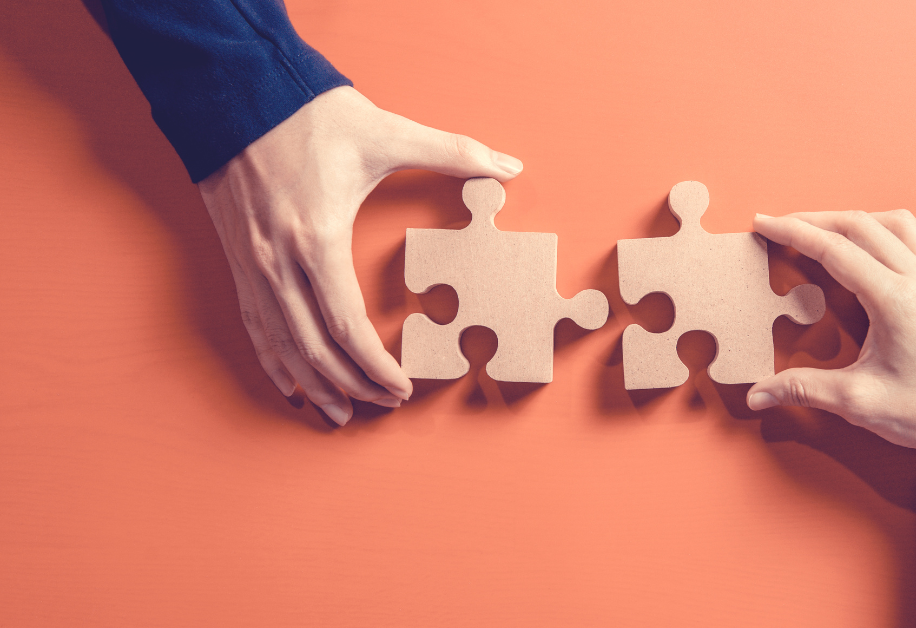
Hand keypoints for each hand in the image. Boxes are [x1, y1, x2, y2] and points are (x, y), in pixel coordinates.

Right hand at [198, 86, 521, 425]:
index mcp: (317, 238)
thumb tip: (510, 165)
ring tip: (339, 414)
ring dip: (312, 385)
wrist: (235, 91)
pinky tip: (291, 384)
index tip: (401, 389)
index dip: (373, 365)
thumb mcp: (386, 131)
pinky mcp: (238, 260)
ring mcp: (253, 264)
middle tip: (385, 404)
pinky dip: (273, 362)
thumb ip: (453, 152)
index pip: (345, 326)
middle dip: (352, 384)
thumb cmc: (309, 114)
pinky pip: (254, 326)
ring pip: (280, 346)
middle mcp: (278, 262)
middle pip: (313, 348)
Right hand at [746, 211, 915, 495]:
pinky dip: (881, 231)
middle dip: (813, 220)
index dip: (792, 232)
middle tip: (779, 226)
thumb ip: (802, 389)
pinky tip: (865, 250)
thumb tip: (758, 393)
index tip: (763, 223)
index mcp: (897, 301)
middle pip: (860, 225)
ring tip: (820, 231)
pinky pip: (914, 239)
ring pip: (891, 223)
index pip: (835, 249)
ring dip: (851, 220)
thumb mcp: (858, 402)